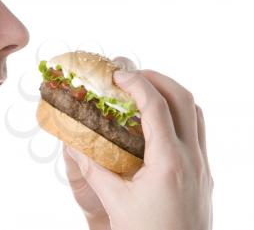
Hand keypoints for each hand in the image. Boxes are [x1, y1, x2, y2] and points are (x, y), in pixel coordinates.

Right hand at [64, 66, 212, 229]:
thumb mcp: (116, 202)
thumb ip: (93, 170)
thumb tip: (74, 146)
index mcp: (169, 162)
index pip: (156, 107)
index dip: (136, 84)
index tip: (118, 75)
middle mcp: (192, 158)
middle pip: (184, 99)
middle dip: (157, 79)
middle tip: (132, 78)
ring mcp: (202, 164)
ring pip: (195, 113)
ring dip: (171, 95)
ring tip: (146, 93)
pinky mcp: (204, 171)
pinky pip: (197, 130)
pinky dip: (179, 114)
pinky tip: (159, 123)